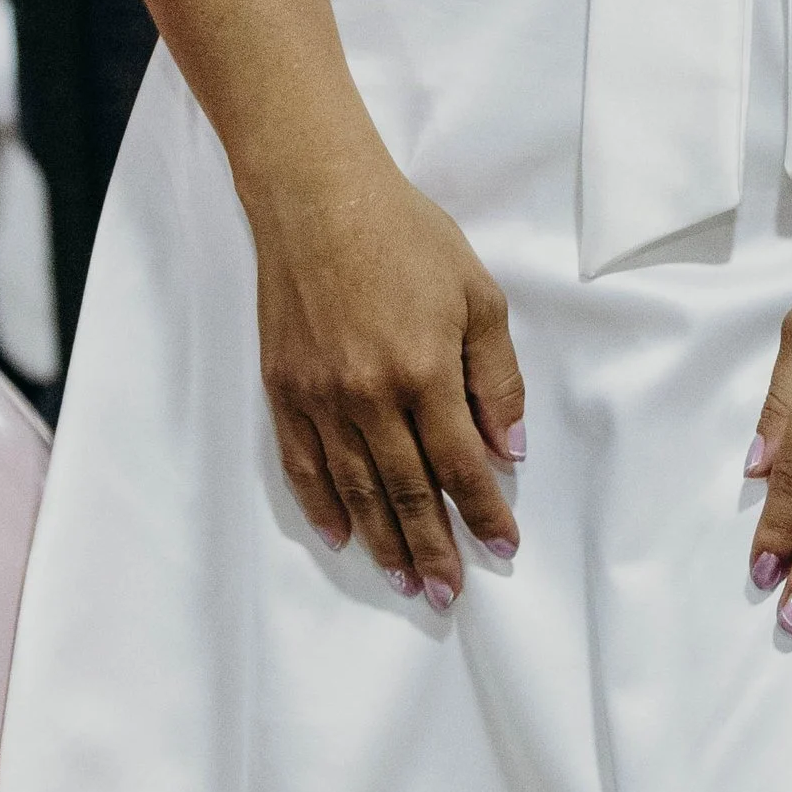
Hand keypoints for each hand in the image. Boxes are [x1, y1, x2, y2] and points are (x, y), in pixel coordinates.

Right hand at [249, 148, 524, 606]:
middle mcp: (370, 395)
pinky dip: (323, 505)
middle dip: (434, 547)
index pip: (461, 464)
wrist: (318, 197)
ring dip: (384, 541)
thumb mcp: (477, 293)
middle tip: (450, 593)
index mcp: (424, 371)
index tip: (503, 546)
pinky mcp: (284, 388)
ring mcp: (321, 396)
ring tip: (406, 580)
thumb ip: (496, 376)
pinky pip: (303, 463)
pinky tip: (342, 536)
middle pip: (407, 491)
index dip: (484, 512)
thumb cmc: (406, 236)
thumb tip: (507, 447)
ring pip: (356, 488)